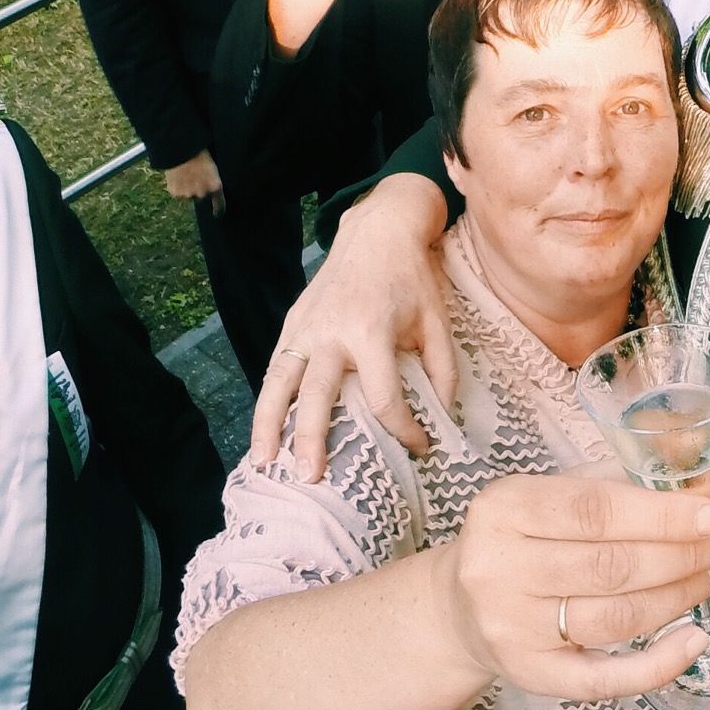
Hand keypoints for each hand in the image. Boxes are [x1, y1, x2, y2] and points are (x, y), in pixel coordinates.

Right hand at [161, 151, 224, 205]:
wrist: (179, 150)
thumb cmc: (198, 154)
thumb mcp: (211, 167)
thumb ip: (211, 182)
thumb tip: (210, 191)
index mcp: (215, 186)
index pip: (220, 205)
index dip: (219, 210)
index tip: (217, 214)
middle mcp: (203, 194)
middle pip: (202, 198)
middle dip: (199, 191)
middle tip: (194, 178)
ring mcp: (189, 195)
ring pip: (189, 197)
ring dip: (187, 190)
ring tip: (184, 176)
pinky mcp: (176, 194)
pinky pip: (178, 195)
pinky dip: (177, 189)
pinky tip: (177, 177)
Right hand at [249, 175, 454, 475]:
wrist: (377, 231)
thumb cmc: (412, 279)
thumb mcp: (438, 319)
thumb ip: (443, 367)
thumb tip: (446, 413)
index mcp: (371, 330)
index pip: (383, 396)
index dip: (403, 428)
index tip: (420, 447)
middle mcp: (331, 331)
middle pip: (317, 394)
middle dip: (312, 439)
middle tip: (311, 478)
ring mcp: (306, 326)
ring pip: (280, 382)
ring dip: (270, 425)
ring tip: (263, 463)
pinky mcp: (292, 321)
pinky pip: (276, 367)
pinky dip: (268, 400)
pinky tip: (266, 430)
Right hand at [444, 475, 709, 701]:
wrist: (460, 608)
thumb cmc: (526, 540)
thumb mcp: (562, 494)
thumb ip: (633, 479)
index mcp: (505, 508)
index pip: (597, 510)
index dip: (664, 515)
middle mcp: (499, 569)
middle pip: (611, 566)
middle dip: (682, 555)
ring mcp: (511, 628)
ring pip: (615, 618)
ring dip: (679, 597)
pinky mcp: (530, 675)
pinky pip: (604, 680)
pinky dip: (658, 664)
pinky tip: (695, 640)